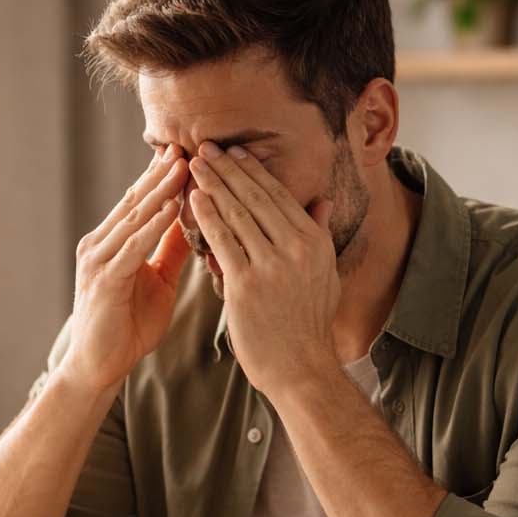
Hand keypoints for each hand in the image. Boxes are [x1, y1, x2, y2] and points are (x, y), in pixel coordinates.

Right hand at [60, 145, 191, 392]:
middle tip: (188, 144)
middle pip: (135, 200)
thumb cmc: (127, 327)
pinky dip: (153, 226)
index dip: (161, 176)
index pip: (140, 201)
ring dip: (160, 191)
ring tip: (184, 166)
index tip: (187, 151)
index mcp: (111, 243)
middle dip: (161, 173)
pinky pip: (132, 247)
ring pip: (134, 217)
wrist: (98, 366)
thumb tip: (193, 218)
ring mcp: (98, 261)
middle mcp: (99, 245)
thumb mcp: (158, 281)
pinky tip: (172, 209)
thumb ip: (170, 249)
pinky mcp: (104, 281)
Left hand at [188, 142, 340, 396]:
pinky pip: (222, 241)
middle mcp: (295, 248)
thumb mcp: (325, 274)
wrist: (301, 369)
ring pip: (237, 214)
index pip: (279, 196)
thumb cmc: (309, 325)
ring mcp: (271, 265)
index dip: (253, 171)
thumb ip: (320, 233)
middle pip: (255, 197)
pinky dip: (207, 216)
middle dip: (227, 169)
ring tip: (193, 165)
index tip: (233, 152)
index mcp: (314, 242)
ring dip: (212, 184)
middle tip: (204, 147)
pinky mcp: (247, 284)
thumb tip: (322, 200)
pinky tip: (193, 198)